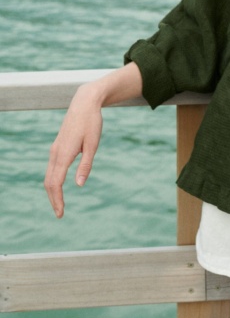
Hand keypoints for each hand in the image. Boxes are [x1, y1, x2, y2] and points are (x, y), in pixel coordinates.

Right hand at [44, 84, 103, 217]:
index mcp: (64, 154)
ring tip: (59, 204)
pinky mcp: (57, 146)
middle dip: (53, 199)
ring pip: (48, 175)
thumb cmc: (91, 123)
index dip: (57, 200)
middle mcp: (55, 153)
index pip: (55, 183)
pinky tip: (59, 186)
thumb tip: (79, 185)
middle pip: (49, 182)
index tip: (61, 213)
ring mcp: (54, 149)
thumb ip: (86, 165)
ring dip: (52, 191)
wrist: (84, 103)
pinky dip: (52, 181)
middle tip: (60, 214)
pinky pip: (51, 168)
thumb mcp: (93, 144)